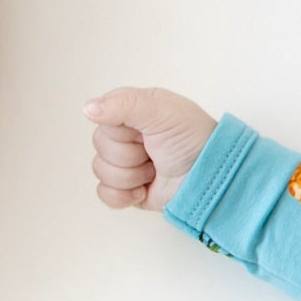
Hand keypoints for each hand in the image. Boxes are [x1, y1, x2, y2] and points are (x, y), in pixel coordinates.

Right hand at [84, 86, 216, 210]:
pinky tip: (143, 190)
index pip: (102, 118)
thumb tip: (88, 109)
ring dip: (131, 176)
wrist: (212, 179)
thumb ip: (124, 105)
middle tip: (154, 153)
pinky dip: (123, 196)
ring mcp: (128, 163)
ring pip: (101, 170)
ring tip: (156, 171)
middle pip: (100, 146)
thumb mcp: (162, 112)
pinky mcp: (129, 188)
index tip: (145, 132)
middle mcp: (128, 135)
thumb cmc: (195, 140)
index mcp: (134, 110)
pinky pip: (104, 193)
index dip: (122, 131)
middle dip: (129, 155)